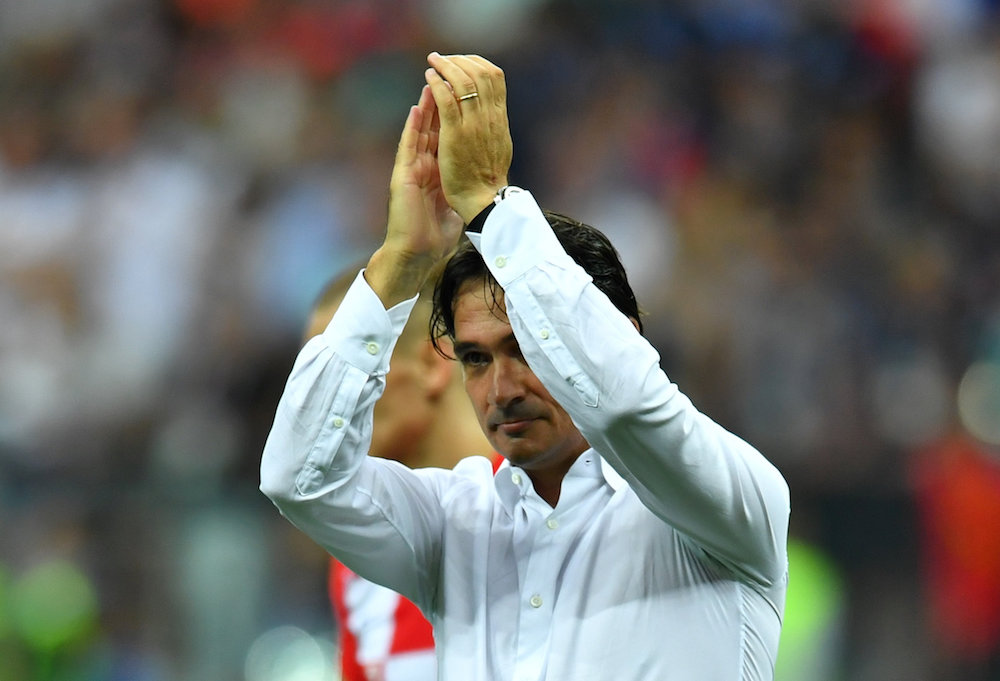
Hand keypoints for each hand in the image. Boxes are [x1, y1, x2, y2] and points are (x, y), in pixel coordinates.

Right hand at [366, 85, 464, 307]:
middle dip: (440, 106)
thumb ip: (457, 193)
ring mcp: (411, 171)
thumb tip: (474, 187)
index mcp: (434, 175)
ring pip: (419, 133)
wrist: (416, 255)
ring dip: (425, 109)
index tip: (462, 100)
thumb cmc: (434, 238)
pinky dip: (413, 128)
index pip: (444, 141)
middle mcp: (422, 169)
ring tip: (431, 84)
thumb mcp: (451, 209)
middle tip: (445, 81)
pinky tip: (417, 109)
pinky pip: (408, 147)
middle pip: (432, 131)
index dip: (452, 120)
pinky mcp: (403, 177)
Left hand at [424, 53, 512, 222]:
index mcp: (499, 119)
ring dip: (446, 67)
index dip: (477, 65)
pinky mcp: (456, 135)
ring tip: (434, 61)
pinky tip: (429, 78)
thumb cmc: (488, 181)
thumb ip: (493, 127)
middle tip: (443, 58)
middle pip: (479, 75)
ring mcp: (473, 125)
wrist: (484, 202)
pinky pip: (447, 101)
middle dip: (460, 61)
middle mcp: (489, 118)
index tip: (463, 62)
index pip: (494, 78)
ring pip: (462, 83)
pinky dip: (437, 85)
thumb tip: (490, 113)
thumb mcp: (499, 146)